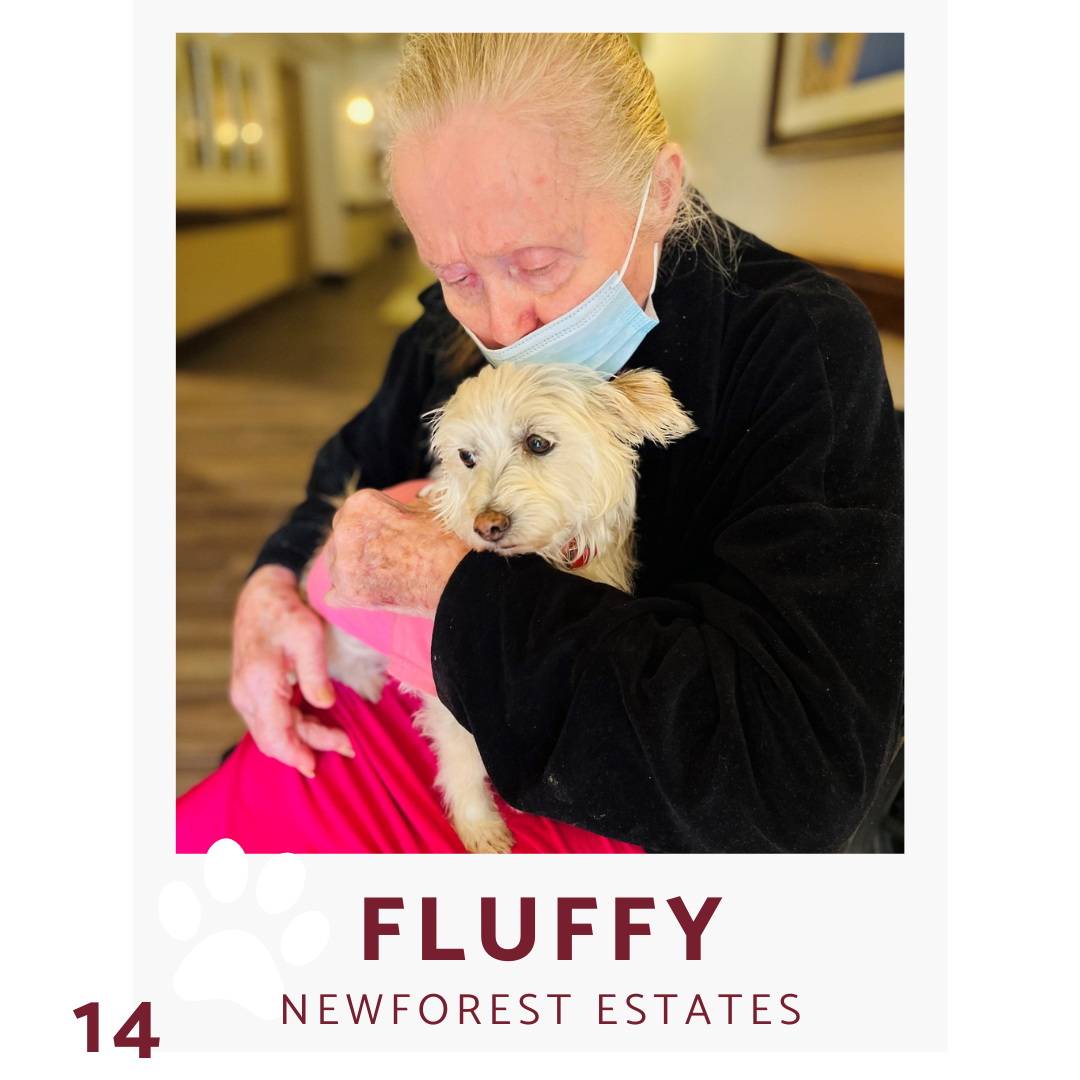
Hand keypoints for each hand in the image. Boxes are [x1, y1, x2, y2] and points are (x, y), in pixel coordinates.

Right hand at [230, 564, 353, 777]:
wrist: (261, 596)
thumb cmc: (286, 612)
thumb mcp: (309, 635)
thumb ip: (316, 673)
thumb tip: (326, 705)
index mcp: (260, 683)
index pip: (276, 734)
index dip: (298, 754)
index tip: (318, 766)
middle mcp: (246, 694)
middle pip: (275, 738)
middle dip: (309, 749)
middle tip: (346, 746)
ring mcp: (245, 694)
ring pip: (272, 732)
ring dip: (302, 740)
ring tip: (337, 739)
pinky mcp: (250, 692)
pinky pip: (270, 720)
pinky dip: (293, 728)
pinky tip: (318, 725)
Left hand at [322, 488, 469, 618]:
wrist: (459, 578)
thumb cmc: (447, 540)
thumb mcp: (425, 508)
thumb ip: (402, 507)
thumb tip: (405, 509)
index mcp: (361, 503)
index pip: (352, 513)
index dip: (371, 526)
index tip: (387, 536)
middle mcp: (345, 530)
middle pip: (340, 539)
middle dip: (357, 548)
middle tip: (385, 557)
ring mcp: (344, 564)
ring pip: (336, 567)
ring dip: (353, 572)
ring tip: (383, 577)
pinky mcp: (348, 594)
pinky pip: (334, 596)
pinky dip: (350, 596)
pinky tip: (369, 594)